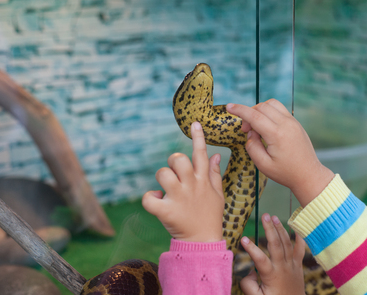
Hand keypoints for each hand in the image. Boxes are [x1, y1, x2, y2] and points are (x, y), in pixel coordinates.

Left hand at [142, 122, 223, 242]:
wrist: (203, 242)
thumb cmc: (210, 216)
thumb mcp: (218, 194)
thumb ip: (214, 173)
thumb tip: (216, 154)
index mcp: (203, 181)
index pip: (201, 154)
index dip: (198, 137)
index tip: (194, 123)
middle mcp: (192, 186)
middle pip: (178, 160)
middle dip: (172, 162)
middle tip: (174, 174)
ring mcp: (179, 198)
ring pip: (162, 174)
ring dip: (160, 179)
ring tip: (164, 190)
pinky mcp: (166, 211)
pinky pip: (149, 197)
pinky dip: (149, 198)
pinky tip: (156, 201)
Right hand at [226, 99, 333, 206]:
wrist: (309, 175)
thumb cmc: (286, 173)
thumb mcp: (263, 165)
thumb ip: (252, 147)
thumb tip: (250, 134)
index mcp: (277, 135)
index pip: (254, 116)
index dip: (239, 110)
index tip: (228, 107)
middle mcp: (286, 124)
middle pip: (262, 107)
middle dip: (248, 114)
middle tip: (245, 131)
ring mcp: (293, 122)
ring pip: (271, 104)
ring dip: (259, 110)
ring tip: (256, 126)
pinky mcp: (296, 123)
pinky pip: (279, 109)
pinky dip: (269, 112)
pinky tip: (266, 126)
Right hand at [240, 213, 305, 294]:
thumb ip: (249, 286)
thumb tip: (249, 272)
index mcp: (272, 275)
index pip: (260, 259)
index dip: (252, 249)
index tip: (243, 239)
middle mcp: (283, 268)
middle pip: (276, 245)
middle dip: (269, 229)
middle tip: (264, 215)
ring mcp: (292, 265)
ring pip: (287, 243)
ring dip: (280, 229)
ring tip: (274, 217)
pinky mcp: (298, 266)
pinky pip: (300, 250)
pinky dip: (299, 238)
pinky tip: (296, 227)